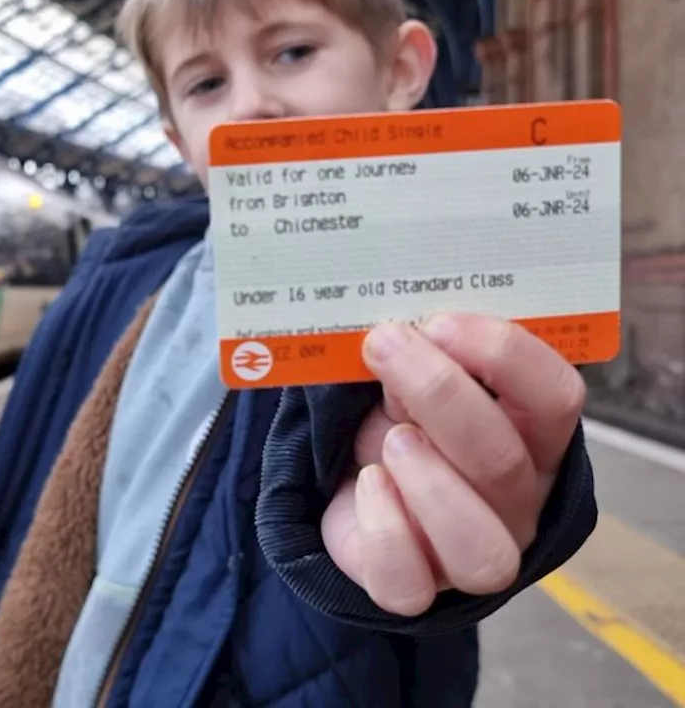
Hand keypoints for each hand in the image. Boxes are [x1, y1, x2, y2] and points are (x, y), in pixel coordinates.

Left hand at [321, 312, 585, 615]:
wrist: (352, 479)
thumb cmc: (399, 418)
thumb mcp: (412, 378)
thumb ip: (420, 355)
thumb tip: (397, 330)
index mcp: (534, 437)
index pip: (557, 397)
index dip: (503, 355)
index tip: (438, 322)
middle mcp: (517, 501)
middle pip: (503, 460)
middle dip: (437, 393)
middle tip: (385, 347)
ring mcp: (472, 553)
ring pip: (479, 547)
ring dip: (428, 483)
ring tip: (388, 440)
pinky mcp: (416, 588)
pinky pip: (409, 585)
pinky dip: (383, 532)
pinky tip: (368, 486)